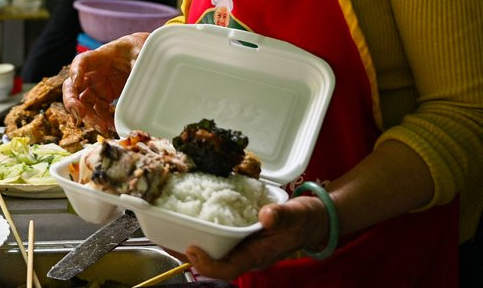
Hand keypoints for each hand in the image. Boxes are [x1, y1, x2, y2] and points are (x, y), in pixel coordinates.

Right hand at [62, 32, 148, 133]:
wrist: (140, 55)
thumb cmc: (136, 49)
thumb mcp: (139, 52)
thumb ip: (139, 62)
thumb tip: (147, 78)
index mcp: (98, 57)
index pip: (80, 62)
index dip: (75, 72)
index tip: (76, 82)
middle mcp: (92, 73)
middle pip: (72, 87)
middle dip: (72, 102)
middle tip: (80, 114)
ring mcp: (96, 86)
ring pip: (83, 104)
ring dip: (88, 117)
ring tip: (101, 127)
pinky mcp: (103, 97)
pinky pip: (98, 111)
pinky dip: (102, 121)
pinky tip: (111, 128)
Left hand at [184, 195, 328, 279]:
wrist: (313, 220)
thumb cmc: (304, 219)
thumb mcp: (296, 214)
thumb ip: (282, 216)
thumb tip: (267, 214)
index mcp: (259, 255)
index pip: (229, 268)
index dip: (209, 264)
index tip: (192, 250)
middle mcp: (248, 254)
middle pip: (215, 263)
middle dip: (191, 256)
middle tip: (169, 240)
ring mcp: (244, 247)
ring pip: (215, 252)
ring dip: (194, 245)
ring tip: (172, 232)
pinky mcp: (242, 236)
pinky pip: (220, 239)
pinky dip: (204, 232)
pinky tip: (192, 221)